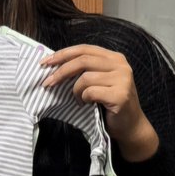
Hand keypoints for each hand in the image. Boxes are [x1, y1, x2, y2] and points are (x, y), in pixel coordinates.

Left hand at [40, 44, 158, 160]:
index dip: (63, 54)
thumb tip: (53, 63)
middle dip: (61, 71)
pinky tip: (87, 104)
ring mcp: (123, 79)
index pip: (84, 49)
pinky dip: (83, 99)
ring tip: (78, 100)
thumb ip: (84, 69)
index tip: (45, 62)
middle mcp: (121, 65)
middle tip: (47, 83)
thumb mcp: (98, 80)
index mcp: (114, 57)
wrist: (130, 126)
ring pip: (85, 78)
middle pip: (82, 60)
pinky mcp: (121, 95)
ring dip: (75, 91)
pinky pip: (91, 92)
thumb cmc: (108, 103)